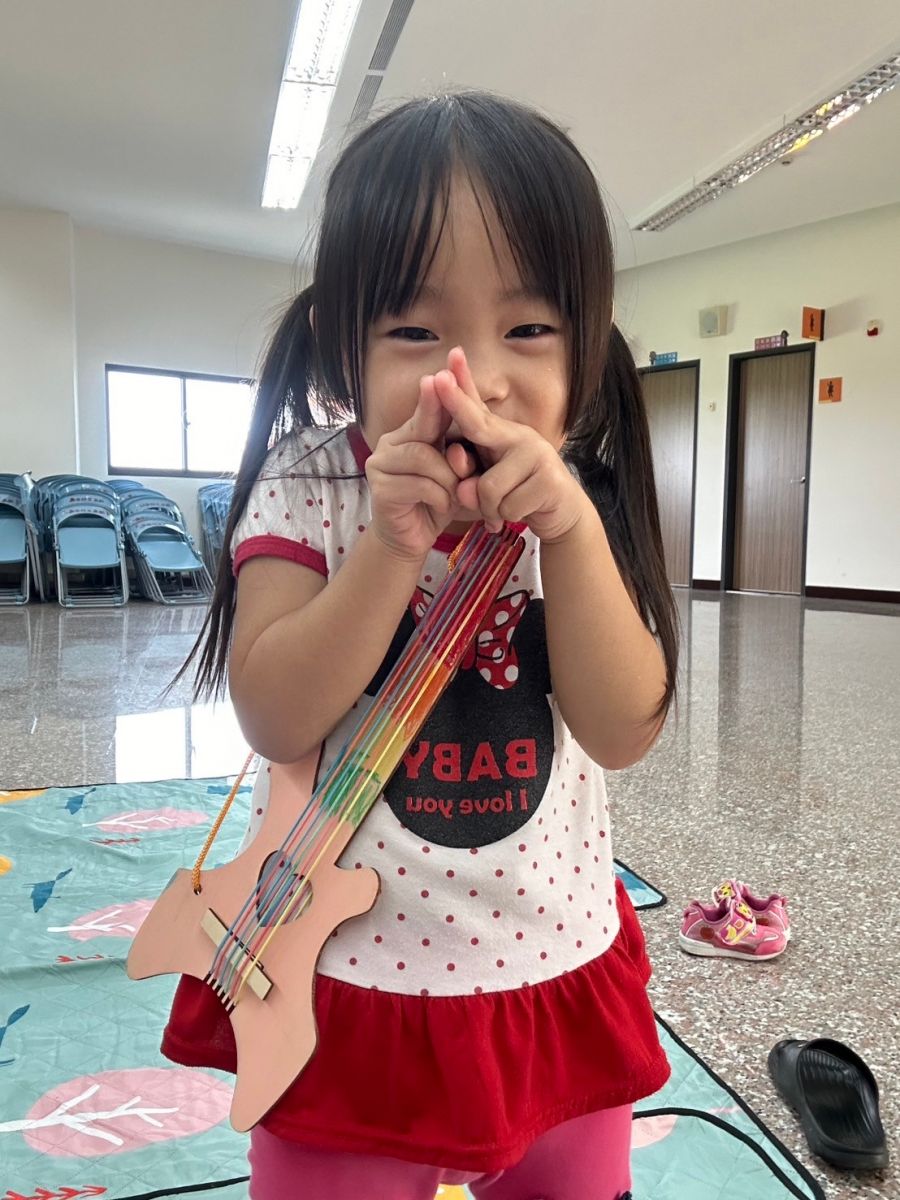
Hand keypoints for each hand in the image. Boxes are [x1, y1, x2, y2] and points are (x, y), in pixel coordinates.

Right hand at [365, 374, 463, 560]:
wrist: (411, 539)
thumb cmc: (436, 502)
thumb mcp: (454, 473)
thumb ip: (458, 454)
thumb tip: (462, 448)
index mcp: (409, 433)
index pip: (428, 410)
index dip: (438, 393)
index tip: (446, 369)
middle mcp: (390, 443)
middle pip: (423, 427)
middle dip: (450, 440)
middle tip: (463, 439)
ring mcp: (380, 463)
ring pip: (424, 457)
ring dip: (448, 479)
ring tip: (453, 495)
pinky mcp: (379, 487)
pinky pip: (421, 484)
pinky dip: (439, 497)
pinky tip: (440, 507)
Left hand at [434, 347, 589, 542]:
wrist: (562, 513)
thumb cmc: (517, 495)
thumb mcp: (487, 485)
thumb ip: (468, 481)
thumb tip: (463, 490)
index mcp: (500, 434)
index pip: (475, 409)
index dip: (460, 385)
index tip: (449, 359)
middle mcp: (519, 436)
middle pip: (478, 424)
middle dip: (456, 403)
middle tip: (438, 378)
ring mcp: (537, 455)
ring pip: (487, 488)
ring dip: (488, 509)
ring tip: (501, 509)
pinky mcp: (549, 481)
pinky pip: (507, 506)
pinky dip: (505, 517)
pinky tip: (518, 513)